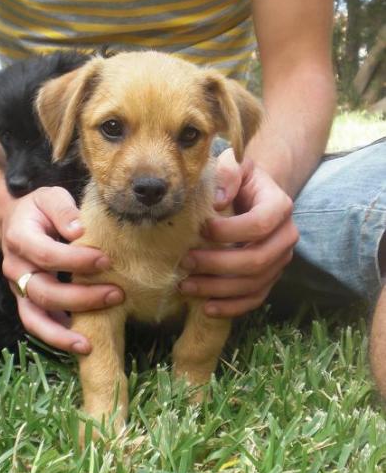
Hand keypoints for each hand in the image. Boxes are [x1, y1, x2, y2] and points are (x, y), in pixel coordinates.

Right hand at [1, 186, 123, 353]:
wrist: (16, 221)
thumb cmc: (40, 209)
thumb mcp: (50, 197)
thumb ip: (64, 210)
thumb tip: (79, 231)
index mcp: (20, 238)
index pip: (47, 255)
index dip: (77, 261)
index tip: (106, 260)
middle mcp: (14, 268)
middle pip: (44, 292)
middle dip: (82, 297)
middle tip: (117, 294)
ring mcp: (18, 288)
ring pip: (34, 318)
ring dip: (62, 333)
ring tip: (89, 345)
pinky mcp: (25, 301)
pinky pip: (36, 325)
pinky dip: (56, 338)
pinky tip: (81, 344)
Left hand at [179, 149, 298, 316]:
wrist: (255, 195)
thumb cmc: (240, 179)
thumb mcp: (235, 165)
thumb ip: (228, 172)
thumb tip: (217, 201)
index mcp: (280, 206)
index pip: (260, 224)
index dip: (229, 231)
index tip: (200, 229)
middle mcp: (286, 236)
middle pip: (257, 260)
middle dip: (217, 265)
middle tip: (185, 262)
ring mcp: (280, 261)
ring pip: (254, 284)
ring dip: (218, 289)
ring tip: (186, 285)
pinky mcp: (270, 278)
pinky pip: (255, 299)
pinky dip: (231, 307)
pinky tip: (206, 307)